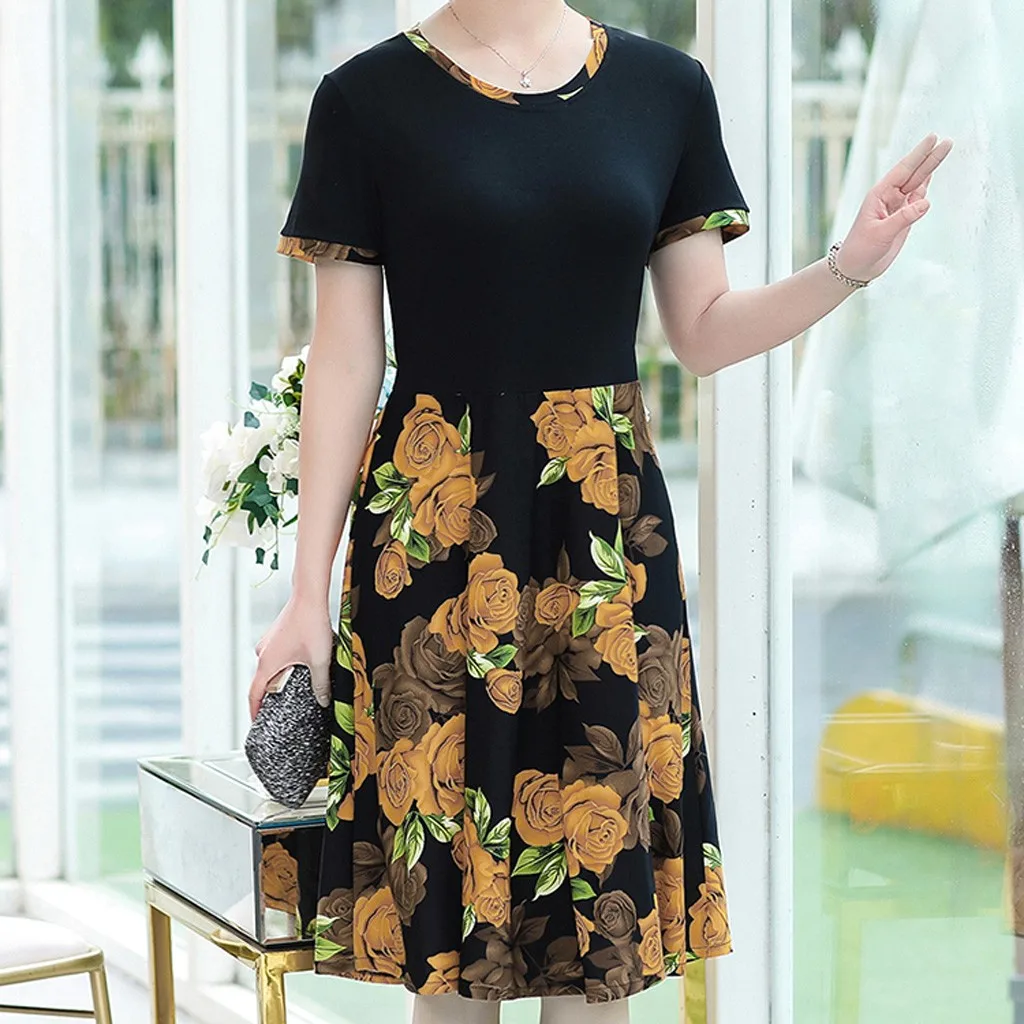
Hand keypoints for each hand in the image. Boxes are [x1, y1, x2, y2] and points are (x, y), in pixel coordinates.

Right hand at [248, 595, 334, 718]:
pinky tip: (301, 663)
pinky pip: (276, 657)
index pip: (254, 694)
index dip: (255, 711)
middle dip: (273, 695)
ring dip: (281, 677)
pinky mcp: (276, 635)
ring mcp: (268, 643)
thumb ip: (320, 684)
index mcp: (267, 664)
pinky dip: (284, 665)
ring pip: (271, 668)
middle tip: (285, 706)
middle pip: (263, 682)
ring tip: (298, 684)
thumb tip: (322, 700)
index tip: (256, 722)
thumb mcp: (319, 660)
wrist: (309, 596)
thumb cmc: (310, 624)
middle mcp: (263, 654)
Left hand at [835, 132, 953, 282]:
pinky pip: (917, 199)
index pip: (903, 171)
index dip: (918, 155)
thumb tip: (925, 202)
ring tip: (944, 151)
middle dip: (930, 157)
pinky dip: (926, 186)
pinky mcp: (903, 218)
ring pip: (918, 184)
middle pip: (914, 173)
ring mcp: (897, 207)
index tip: (932, 138)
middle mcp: (889, 198)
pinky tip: (931, 175)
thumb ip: (903, 218)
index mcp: (879, 195)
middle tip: (947, 141)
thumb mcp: (880, 233)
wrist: (857, 268)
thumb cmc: (860, 249)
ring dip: (930, 168)